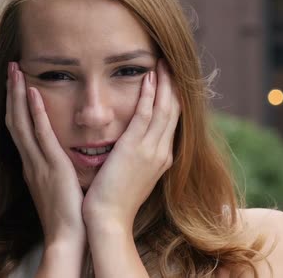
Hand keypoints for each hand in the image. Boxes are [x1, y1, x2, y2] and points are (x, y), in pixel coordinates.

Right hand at [5, 62, 85, 245]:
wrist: (68, 238)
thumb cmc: (67, 215)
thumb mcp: (57, 186)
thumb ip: (55, 168)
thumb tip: (60, 156)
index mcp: (32, 165)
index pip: (20, 128)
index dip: (16, 104)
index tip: (17, 83)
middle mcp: (30, 161)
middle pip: (14, 119)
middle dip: (11, 92)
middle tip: (11, 66)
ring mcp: (38, 163)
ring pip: (21, 122)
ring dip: (17, 95)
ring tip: (16, 70)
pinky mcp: (52, 167)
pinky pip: (41, 136)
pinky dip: (35, 114)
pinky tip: (33, 94)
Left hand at [82, 59, 180, 230]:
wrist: (108, 220)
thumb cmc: (114, 200)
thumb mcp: (131, 175)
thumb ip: (135, 157)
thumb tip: (130, 146)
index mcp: (162, 158)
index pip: (172, 121)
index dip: (172, 98)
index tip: (168, 80)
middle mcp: (162, 152)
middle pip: (174, 111)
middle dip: (173, 85)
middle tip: (170, 63)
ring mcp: (152, 150)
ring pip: (165, 108)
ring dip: (164, 83)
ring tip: (163, 62)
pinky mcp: (136, 149)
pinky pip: (147, 114)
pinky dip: (149, 94)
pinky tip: (148, 77)